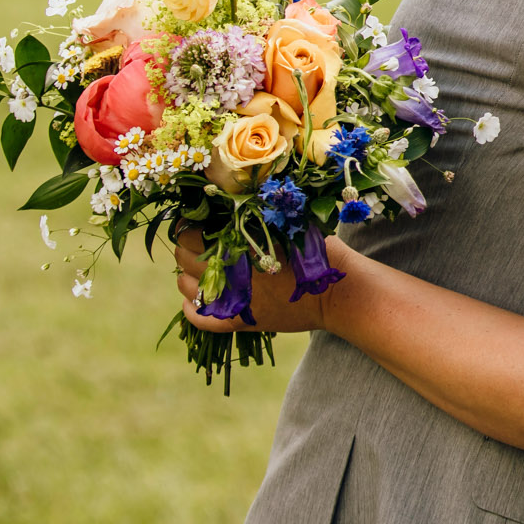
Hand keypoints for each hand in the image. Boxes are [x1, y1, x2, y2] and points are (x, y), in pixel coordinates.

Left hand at [174, 228, 337, 334]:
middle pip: (185, 258)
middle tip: (197, 241)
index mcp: (240, 246)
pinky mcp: (241, 322)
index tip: (196, 220)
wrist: (338, 293)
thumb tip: (235, 201)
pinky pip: (201, 320)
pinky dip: (191, 310)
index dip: (189, 225)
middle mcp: (230, 273)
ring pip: (187, 288)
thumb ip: (261, 215)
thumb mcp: (292, 223)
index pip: (192, 234)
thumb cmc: (319, 252)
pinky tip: (193, 300)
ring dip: (186, 276)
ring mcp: (234, 300)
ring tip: (196, 268)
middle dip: (186, 247)